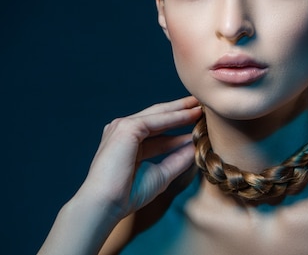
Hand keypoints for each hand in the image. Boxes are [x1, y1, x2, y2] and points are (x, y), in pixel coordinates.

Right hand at [75, 96, 201, 221]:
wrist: (106, 204)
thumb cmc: (127, 195)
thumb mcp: (161, 174)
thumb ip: (178, 159)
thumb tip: (195, 146)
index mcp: (127, 141)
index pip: (158, 129)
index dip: (178, 125)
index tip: (198, 121)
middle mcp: (123, 130)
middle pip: (158, 116)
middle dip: (180, 110)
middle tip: (201, 103)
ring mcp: (122, 126)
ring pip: (158, 114)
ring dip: (181, 109)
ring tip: (201, 105)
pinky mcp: (126, 128)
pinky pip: (157, 120)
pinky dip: (176, 117)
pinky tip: (192, 115)